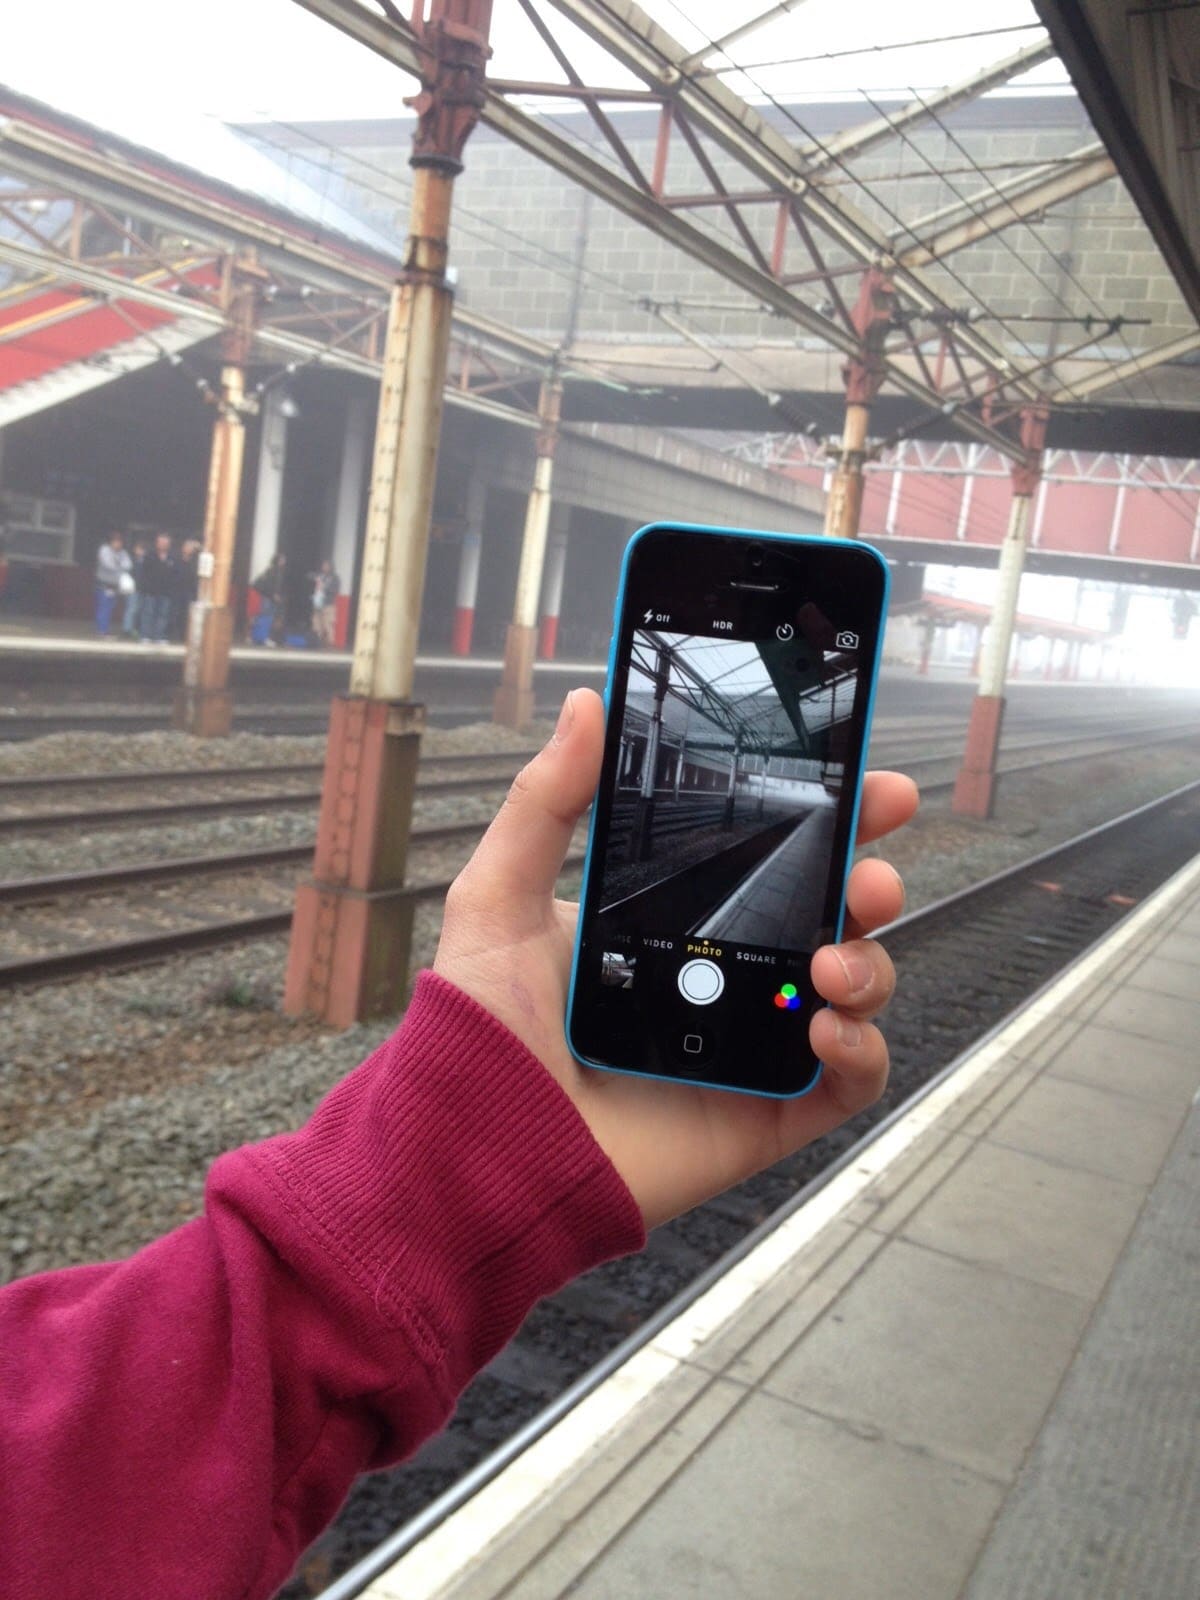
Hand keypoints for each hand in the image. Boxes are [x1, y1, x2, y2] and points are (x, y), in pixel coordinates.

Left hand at [435, 689, 917, 1228]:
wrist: (477, 1152)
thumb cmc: (479, 1031)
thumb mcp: (500, 898)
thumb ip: (545, 802)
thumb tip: (586, 703)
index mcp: (678, 921)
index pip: (773, 857)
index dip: (831, 818)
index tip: (866, 782)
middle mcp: (726, 977)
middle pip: (831, 916)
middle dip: (870, 881)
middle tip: (869, 871)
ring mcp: (751, 1045)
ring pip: (854, 989)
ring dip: (870, 962)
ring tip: (830, 960)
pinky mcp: (766, 1112)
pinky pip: (848, 1079)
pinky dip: (860, 1048)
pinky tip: (824, 1027)